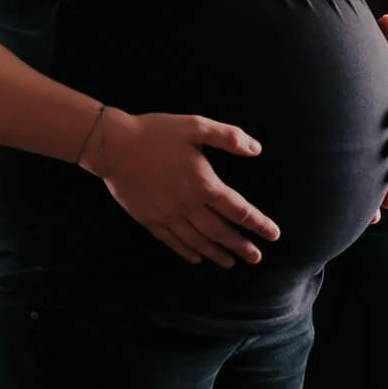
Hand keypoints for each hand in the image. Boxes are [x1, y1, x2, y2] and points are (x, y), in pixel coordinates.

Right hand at [80, 109, 278, 266]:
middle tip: (257, 258)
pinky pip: (173, 242)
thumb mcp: (195, 125)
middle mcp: (188, 205)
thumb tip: (256, 149)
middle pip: (221, 232)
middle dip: (241, 246)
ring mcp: (168, 216)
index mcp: (203, 184)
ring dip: (217, 254)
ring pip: (198, 242)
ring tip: (232, 263)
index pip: (238, 209)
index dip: (258, 223)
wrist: (113, 146)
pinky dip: (188, 252)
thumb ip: (227, 137)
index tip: (274, 234)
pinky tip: (197, 258)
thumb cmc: (157, 132)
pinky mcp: (150, 219)